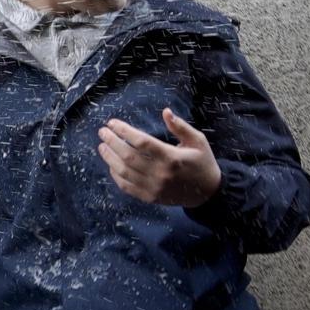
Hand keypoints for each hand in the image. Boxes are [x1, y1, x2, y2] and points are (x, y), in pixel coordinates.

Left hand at [97, 108, 221, 207]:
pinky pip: (126, 186)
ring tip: (102, 146)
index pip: (141, 141)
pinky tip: (111, 164)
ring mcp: (154, 187)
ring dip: (109, 157)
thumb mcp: (197, 141)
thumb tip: (165, 111)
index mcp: (172, 157)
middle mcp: (160, 173)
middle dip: (111, 142)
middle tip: (102, 131)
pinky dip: (115, 175)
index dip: (124, 131)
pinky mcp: (149, 197)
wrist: (208, 193)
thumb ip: (180, 127)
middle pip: (128, 156)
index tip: (112, 123)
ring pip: (123, 172)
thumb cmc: (202, 162)